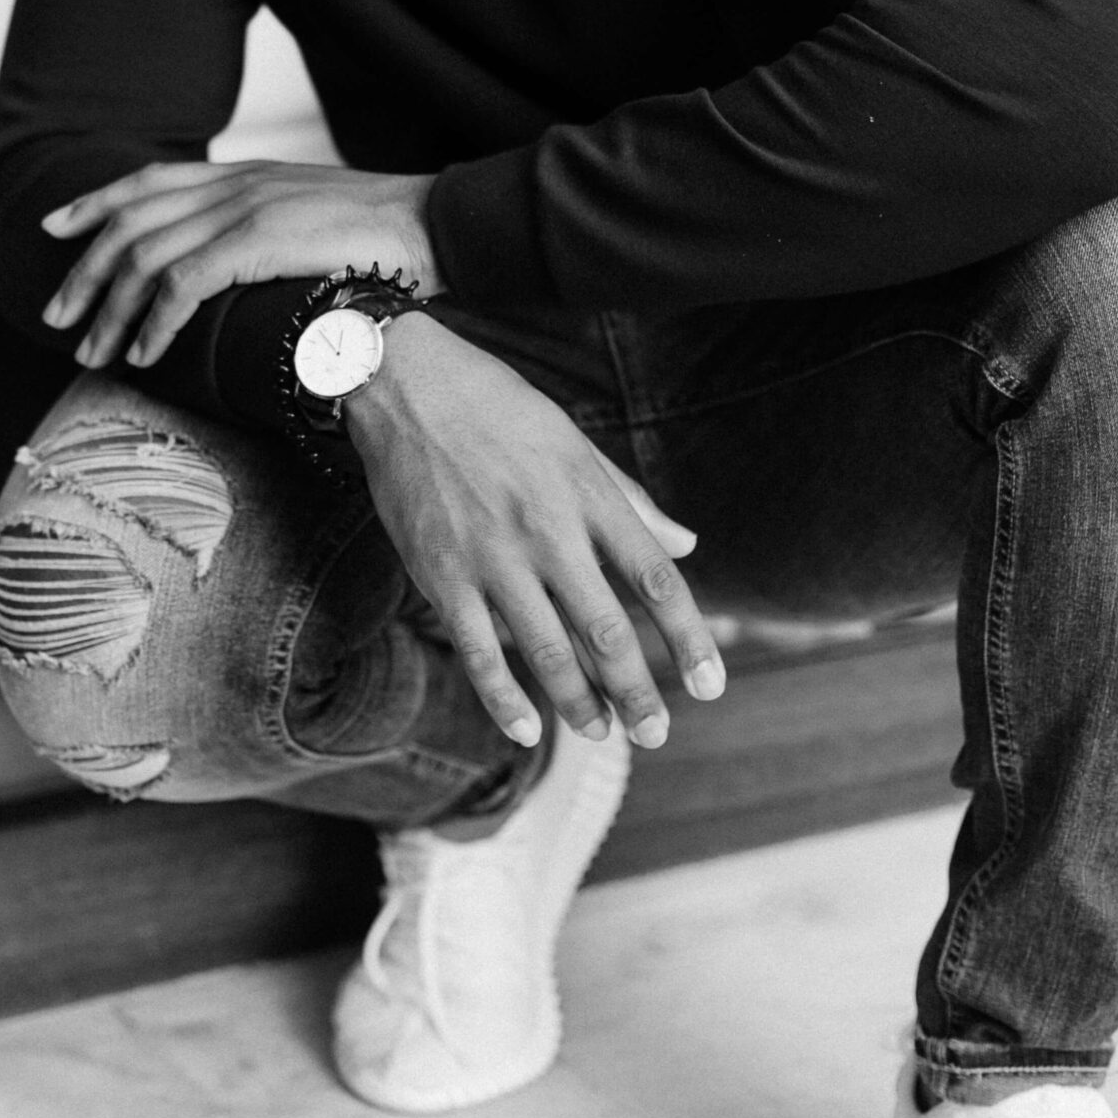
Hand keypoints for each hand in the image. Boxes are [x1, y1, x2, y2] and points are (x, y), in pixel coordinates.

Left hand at [41, 160, 443, 368]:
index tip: (56, 227)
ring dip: (111, 311)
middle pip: (132, 221)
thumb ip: (270, 231)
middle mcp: (237, 184)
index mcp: (247, 174)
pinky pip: (182, 284)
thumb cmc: (389, 240)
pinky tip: (144, 356)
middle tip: (58, 320)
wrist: (438, 227)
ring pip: (146, 257)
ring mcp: (246, 208)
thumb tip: (238, 269)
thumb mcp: (315, 220)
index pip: (151, 179)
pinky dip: (153, 323)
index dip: (96, 201)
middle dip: (85, 272)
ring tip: (94, 355)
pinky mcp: (259, 240)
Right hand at [343, 312, 725, 750]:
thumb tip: (686, 545)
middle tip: (657, 733)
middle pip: (607, 631)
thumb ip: (630, 500)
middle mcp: (548, 530)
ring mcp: (493, 556)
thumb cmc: (498, 407)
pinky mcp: (442, 574)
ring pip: (548, 651)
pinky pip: (479, 652)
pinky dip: (504, 699)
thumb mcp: (574, 443)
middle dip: (638, 693)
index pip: (656, 580)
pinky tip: (526, 729)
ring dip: (580, 704)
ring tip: (603, 733)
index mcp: (589, 494)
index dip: (689, 639)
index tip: (712, 685)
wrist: (406, 384)